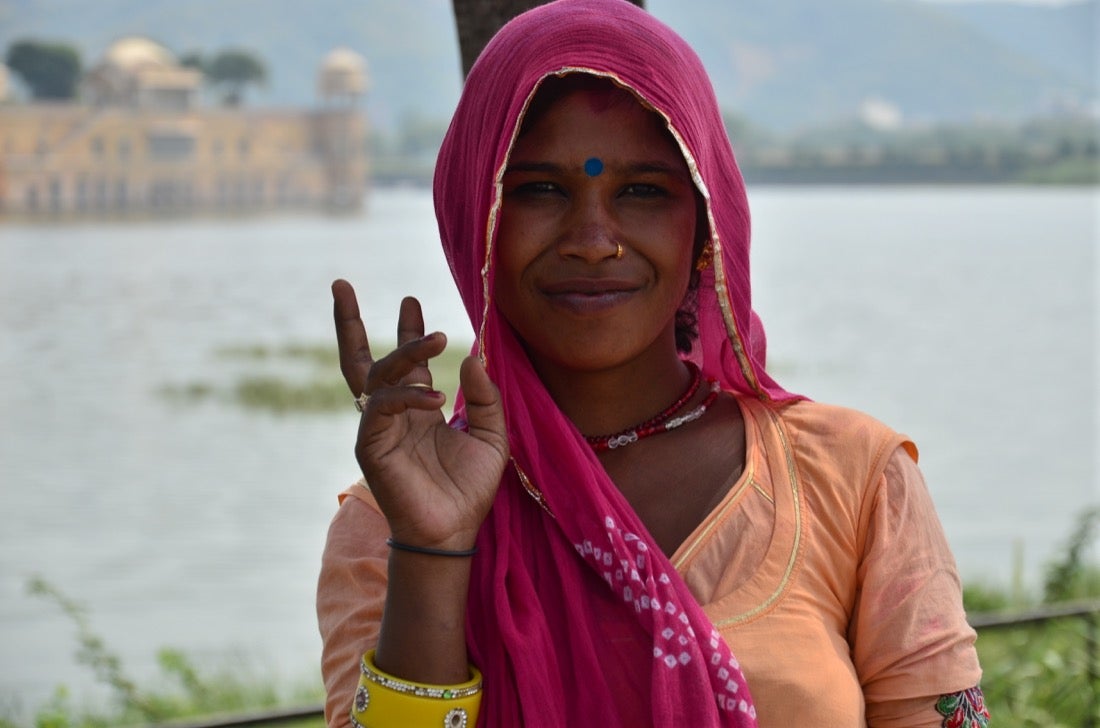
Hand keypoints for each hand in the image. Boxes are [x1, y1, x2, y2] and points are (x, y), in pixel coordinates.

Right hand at [332, 279, 508, 550]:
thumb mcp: (491, 434)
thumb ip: (483, 396)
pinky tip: (434, 398)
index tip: (410, 301)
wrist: (454, 531)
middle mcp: (392, 413)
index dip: (407, 330)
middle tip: (341, 284)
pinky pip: (381, 408)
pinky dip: (406, 396)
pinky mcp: (370, 446)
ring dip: (405, 351)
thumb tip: (473, 355)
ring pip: (376, 375)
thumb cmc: (470, 487)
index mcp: (417, 408)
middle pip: (360, 359)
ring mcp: (377, 427)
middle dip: (348, 322)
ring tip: (436, 335)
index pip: (405, 362)